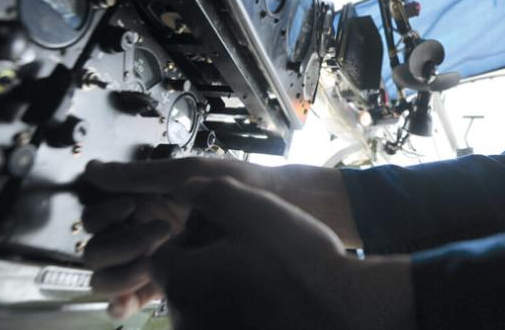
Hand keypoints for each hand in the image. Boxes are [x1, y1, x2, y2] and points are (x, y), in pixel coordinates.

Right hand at [81, 158, 247, 317]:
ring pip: (111, 275)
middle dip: (116, 244)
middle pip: (99, 248)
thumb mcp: (190, 173)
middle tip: (156, 233)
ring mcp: (156, 256)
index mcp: (146, 198)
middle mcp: (145, 228)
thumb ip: (141, 175)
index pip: (98, 215)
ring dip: (120, 274)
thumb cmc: (241, 181)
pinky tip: (128, 303)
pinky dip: (122, 302)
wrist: (286, 208)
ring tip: (155, 262)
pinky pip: (133, 298)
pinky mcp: (170, 281)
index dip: (104, 213)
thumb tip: (93, 169)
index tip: (128, 206)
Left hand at [151, 176, 414, 329]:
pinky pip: (225, 324)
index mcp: (181, 282)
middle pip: (183, 282)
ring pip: (204, 305)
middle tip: (251, 251)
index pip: (163, 253)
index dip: (192, 236)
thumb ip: (210, 191)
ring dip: (224, 289)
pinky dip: (240, 313)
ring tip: (266, 276)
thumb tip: (186, 189)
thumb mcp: (253, 209)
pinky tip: (273, 300)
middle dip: (207, 264)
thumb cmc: (295, 260)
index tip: (229, 232)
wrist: (341, 312)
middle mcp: (185, 320)